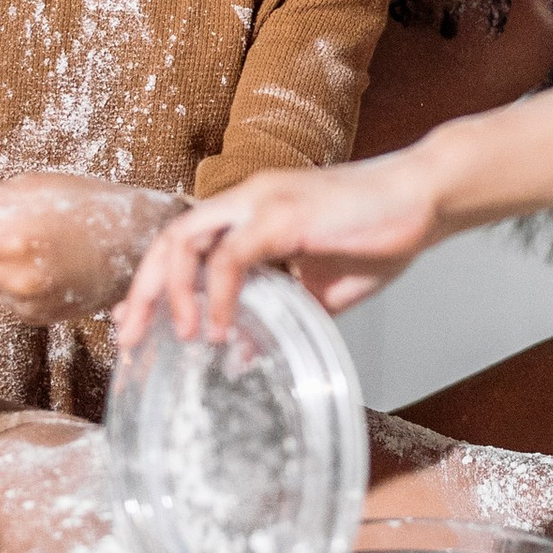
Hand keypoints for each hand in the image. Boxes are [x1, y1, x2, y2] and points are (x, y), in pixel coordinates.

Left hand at [0, 174, 171, 321]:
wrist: (139, 244)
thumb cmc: (90, 204)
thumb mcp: (32, 187)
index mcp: (14, 238)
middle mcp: (17, 276)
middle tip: (5, 225)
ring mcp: (27, 301)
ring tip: (31, 244)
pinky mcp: (36, 317)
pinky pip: (3, 295)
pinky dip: (12, 281)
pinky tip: (42, 265)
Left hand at [117, 145, 454, 350]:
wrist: (424, 198)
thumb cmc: (378, 234)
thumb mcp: (319, 289)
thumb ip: (279, 314)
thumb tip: (245, 355)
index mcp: (250, 212)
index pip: (182, 244)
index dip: (153, 285)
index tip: (135, 324)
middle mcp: (246, 200)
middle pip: (168, 240)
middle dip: (143, 291)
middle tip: (129, 338)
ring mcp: (261, 202)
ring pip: (186, 239)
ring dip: (171, 291)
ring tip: (176, 336)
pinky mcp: (283, 214)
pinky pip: (231, 256)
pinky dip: (218, 294)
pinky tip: (222, 329)